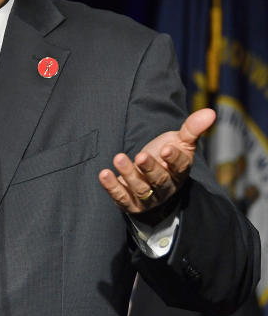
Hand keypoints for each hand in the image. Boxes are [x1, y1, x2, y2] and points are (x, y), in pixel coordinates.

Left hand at [98, 108, 215, 215]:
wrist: (151, 181)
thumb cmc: (166, 157)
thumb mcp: (180, 141)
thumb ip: (192, 128)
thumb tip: (210, 112)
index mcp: (179, 171)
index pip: (180, 166)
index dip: (174, 158)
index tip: (167, 149)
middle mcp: (165, 187)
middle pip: (159, 180)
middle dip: (150, 168)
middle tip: (141, 156)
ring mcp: (148, 197)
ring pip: (140, 189)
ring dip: (129, 174)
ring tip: (118, 158)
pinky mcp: (130, 202)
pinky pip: (121, 197)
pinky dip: (112, 187)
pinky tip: (104, 174)